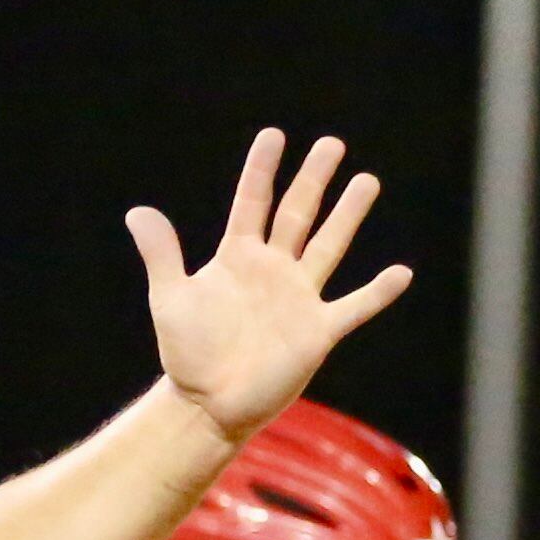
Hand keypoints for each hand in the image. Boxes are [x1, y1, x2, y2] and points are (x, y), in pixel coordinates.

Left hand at [129, 130, 416, 443]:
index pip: (252, 203)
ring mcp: (298, 298)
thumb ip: (162, 254)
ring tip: (367, 181)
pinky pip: (354, 307)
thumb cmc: (187, 354)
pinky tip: (401, 273)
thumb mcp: (171, 298)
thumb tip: (138, 211)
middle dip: (313, 178)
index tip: (274, 135)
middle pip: (297, 214)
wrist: (208, 404)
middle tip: (332, 144)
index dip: (261, 170)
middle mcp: (273, 270)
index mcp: (238, 258)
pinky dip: (377, 292)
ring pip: (329, 246)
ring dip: (348, 215)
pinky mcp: (318, 331)